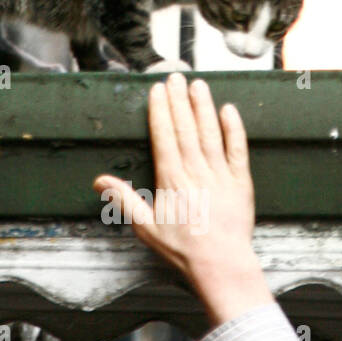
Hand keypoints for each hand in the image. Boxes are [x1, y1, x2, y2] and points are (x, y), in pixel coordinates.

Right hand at [93, 73, 273, 326]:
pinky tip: (228, 110)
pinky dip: (234, 129)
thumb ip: (124, 200)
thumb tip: (100, 181)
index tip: (157, 91)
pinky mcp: (241, 182)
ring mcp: (220, 174)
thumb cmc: (183, 249)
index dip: (160, 111)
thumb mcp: (145, 227)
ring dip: (203, 107)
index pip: (164, 137)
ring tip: (197, 85)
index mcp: (172, 180)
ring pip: (210, 133)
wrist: (221, 263)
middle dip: (179, 100)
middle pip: (186, 128)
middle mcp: (196, 171)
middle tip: (175, 77)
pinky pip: (238, 149)